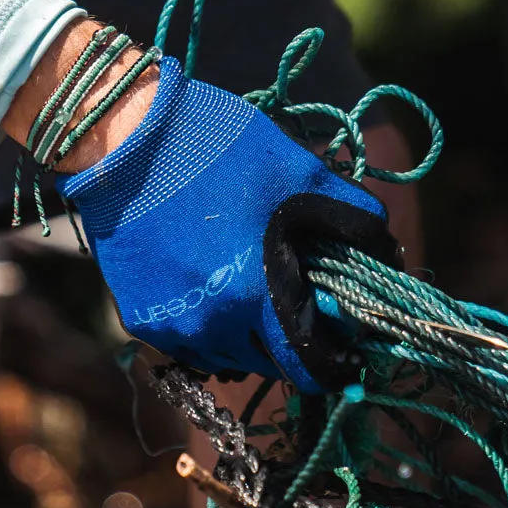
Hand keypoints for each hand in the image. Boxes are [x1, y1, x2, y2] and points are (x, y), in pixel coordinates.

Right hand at [55, 56, 397, 390]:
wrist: (123, 137)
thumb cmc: (217, 147)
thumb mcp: (298, 170)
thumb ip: (351, 216)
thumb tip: (385, 252)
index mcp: (255, 296)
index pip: (309, 370)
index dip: (332, 358)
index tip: (340, 339)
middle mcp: (210, 327)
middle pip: (269, 363)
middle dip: (288, 336)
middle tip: (290, 292)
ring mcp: (169, 327)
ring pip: (226, 356)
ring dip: (246, 333)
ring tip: (245, 282)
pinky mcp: (138, 318)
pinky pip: (188, 341)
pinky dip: (207, 323)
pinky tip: (205, 278)